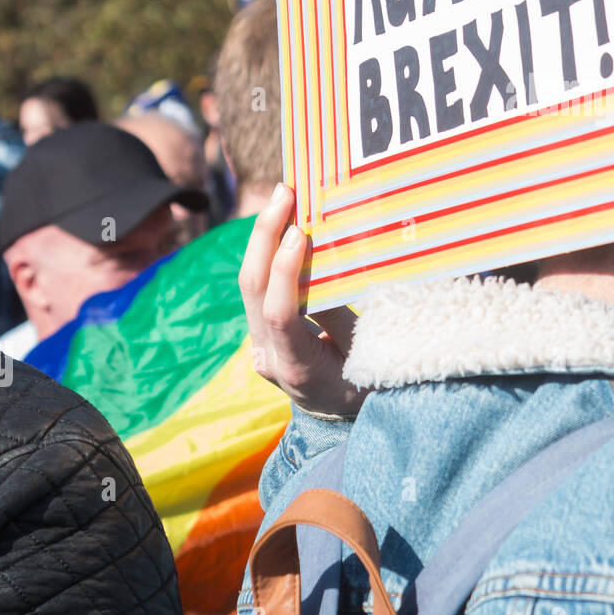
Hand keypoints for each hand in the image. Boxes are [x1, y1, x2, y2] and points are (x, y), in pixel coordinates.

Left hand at [238, 183, 363, 416]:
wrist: (339, 419)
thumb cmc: (363, 386)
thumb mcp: (364, 354)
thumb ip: (339, 316)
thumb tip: (323, 268)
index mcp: (296, 368)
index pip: (280, 314)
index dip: (286, 271)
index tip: (302, 232)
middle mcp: (267, 357)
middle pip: (252, 290)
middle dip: (264, 237)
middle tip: (284, 195)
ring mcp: (258, 345)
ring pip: (249, 286)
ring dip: (263, 239)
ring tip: (281, 200)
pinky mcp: (260, 333)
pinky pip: (258, 289)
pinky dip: (268, 254)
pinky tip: (282, 225)